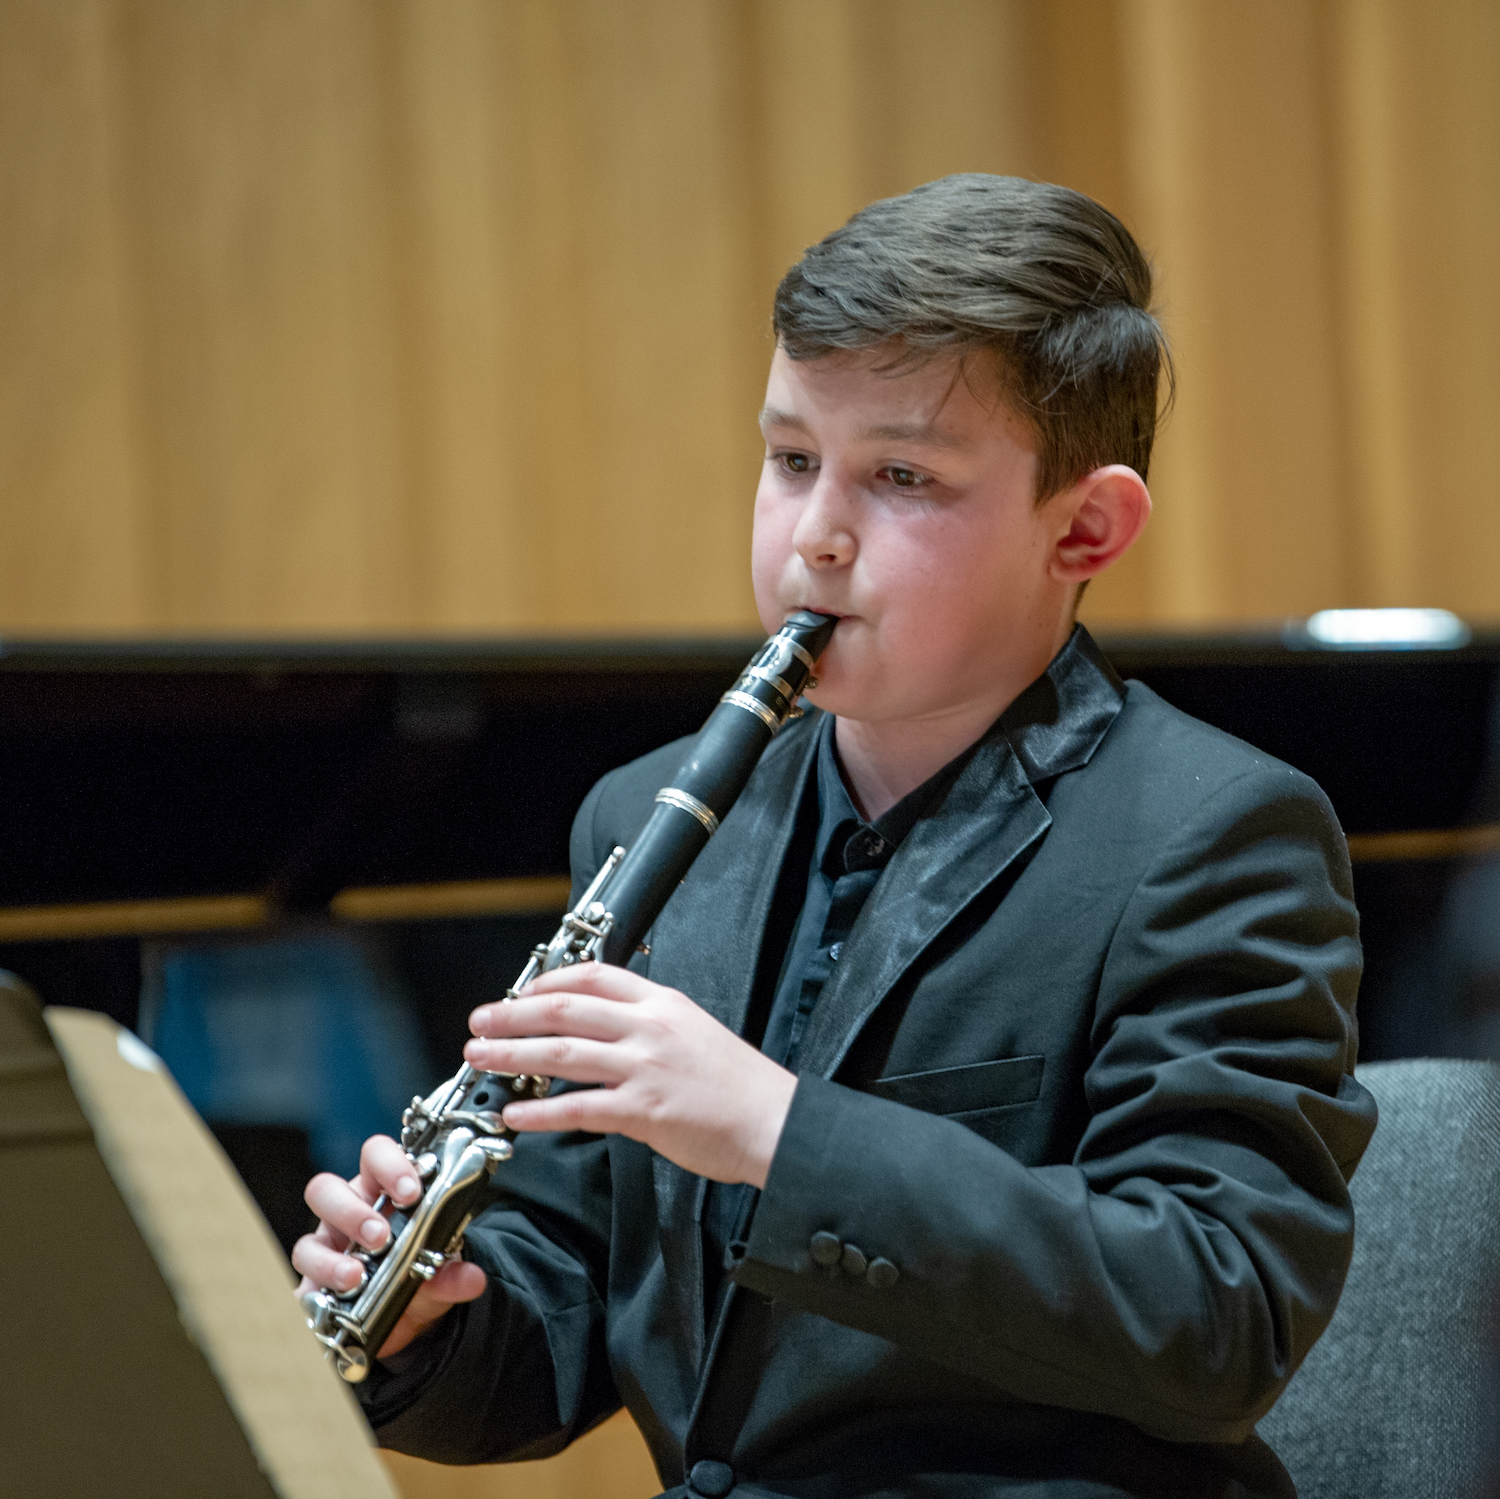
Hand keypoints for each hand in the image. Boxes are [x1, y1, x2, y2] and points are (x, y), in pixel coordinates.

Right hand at [291, 1133, 486, 1359]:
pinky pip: (301, 1285)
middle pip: (326, 1188)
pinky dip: (319, 1293)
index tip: (411, 1191)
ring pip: (308, 1239)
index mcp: (380, 1191)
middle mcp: (347, 1212)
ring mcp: (325, 1248)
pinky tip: (336, 1303)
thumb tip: (473, 1279)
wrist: (406, 1319)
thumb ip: (453, 1276)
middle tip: (380, 1236)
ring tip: (357, 1275)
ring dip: (331, 1258)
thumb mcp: (441, 1274)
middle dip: (352, 1212)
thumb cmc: (419, 1274)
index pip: (375, 1156)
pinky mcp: (311, 1285)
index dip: (388, 1166)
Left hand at [464, 965, 796, 1187]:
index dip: (547, 981)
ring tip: (481, 1059)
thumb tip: (603, 1031)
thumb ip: (649, 1025)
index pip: (593, 975)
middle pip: (565, 1008)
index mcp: (662, 1003)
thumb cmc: (739, 1085)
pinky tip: (516, 1116)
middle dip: (513, 1014)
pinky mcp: (644, 1110)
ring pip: (562, 1052)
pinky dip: (540, 1113)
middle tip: (481, 1021)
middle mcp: (649, 1027)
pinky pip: (579, 1108)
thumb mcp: (695, 1030)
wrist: (776, 1121)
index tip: (520, 993)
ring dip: (512, 1054)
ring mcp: (645, 1067)